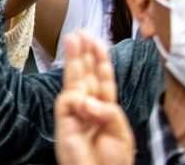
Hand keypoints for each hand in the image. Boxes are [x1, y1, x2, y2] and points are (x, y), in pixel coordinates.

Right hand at [54, 31, 134, 164]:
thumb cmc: (112, 162)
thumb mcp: (120, 131)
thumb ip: (107, 110)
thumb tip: (85, 100)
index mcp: (105, 109)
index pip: (102, 79)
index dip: (100, 60)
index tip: (98, 41)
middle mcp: (88, 106)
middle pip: (85, 74)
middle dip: (83, 52)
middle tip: (80, 32)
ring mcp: (74, 112)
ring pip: (74, 79)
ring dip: (74, 58)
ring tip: (73, 38)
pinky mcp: (63, 120)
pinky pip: (70, 100)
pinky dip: (79, 99)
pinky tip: (85, 103)